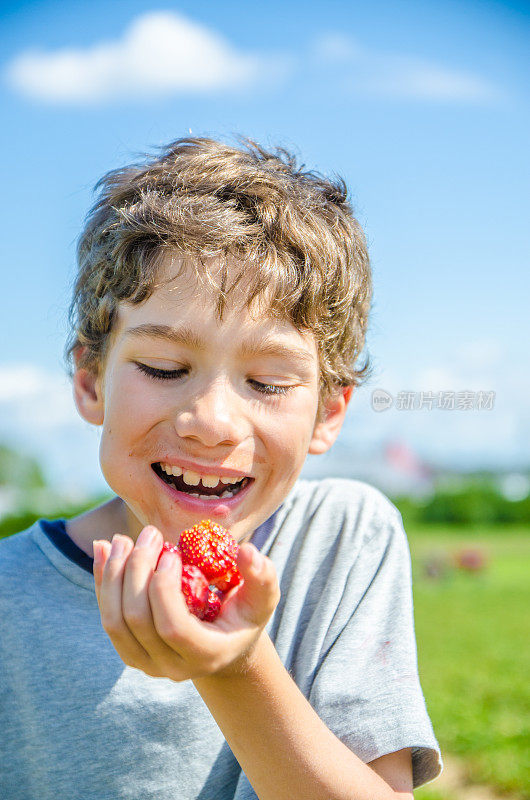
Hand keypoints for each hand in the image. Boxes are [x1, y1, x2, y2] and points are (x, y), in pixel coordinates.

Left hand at [92, 526, 280, 681]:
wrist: (224, 645)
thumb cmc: (245, 616)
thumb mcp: (263, 598)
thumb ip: (262, 576)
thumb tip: (247, 552)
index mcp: (205, 655)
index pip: (171, 627)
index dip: (164, 588)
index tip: (173, 551)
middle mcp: (170, 666)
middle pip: (137, 620)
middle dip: (137, 570)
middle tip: (150, 534)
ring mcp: (145, 662)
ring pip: (114, 622)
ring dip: (114, 574)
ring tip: (123, 538)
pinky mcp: (128, 650)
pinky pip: (106, 617)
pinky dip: (102, 581)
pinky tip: (103, 549)